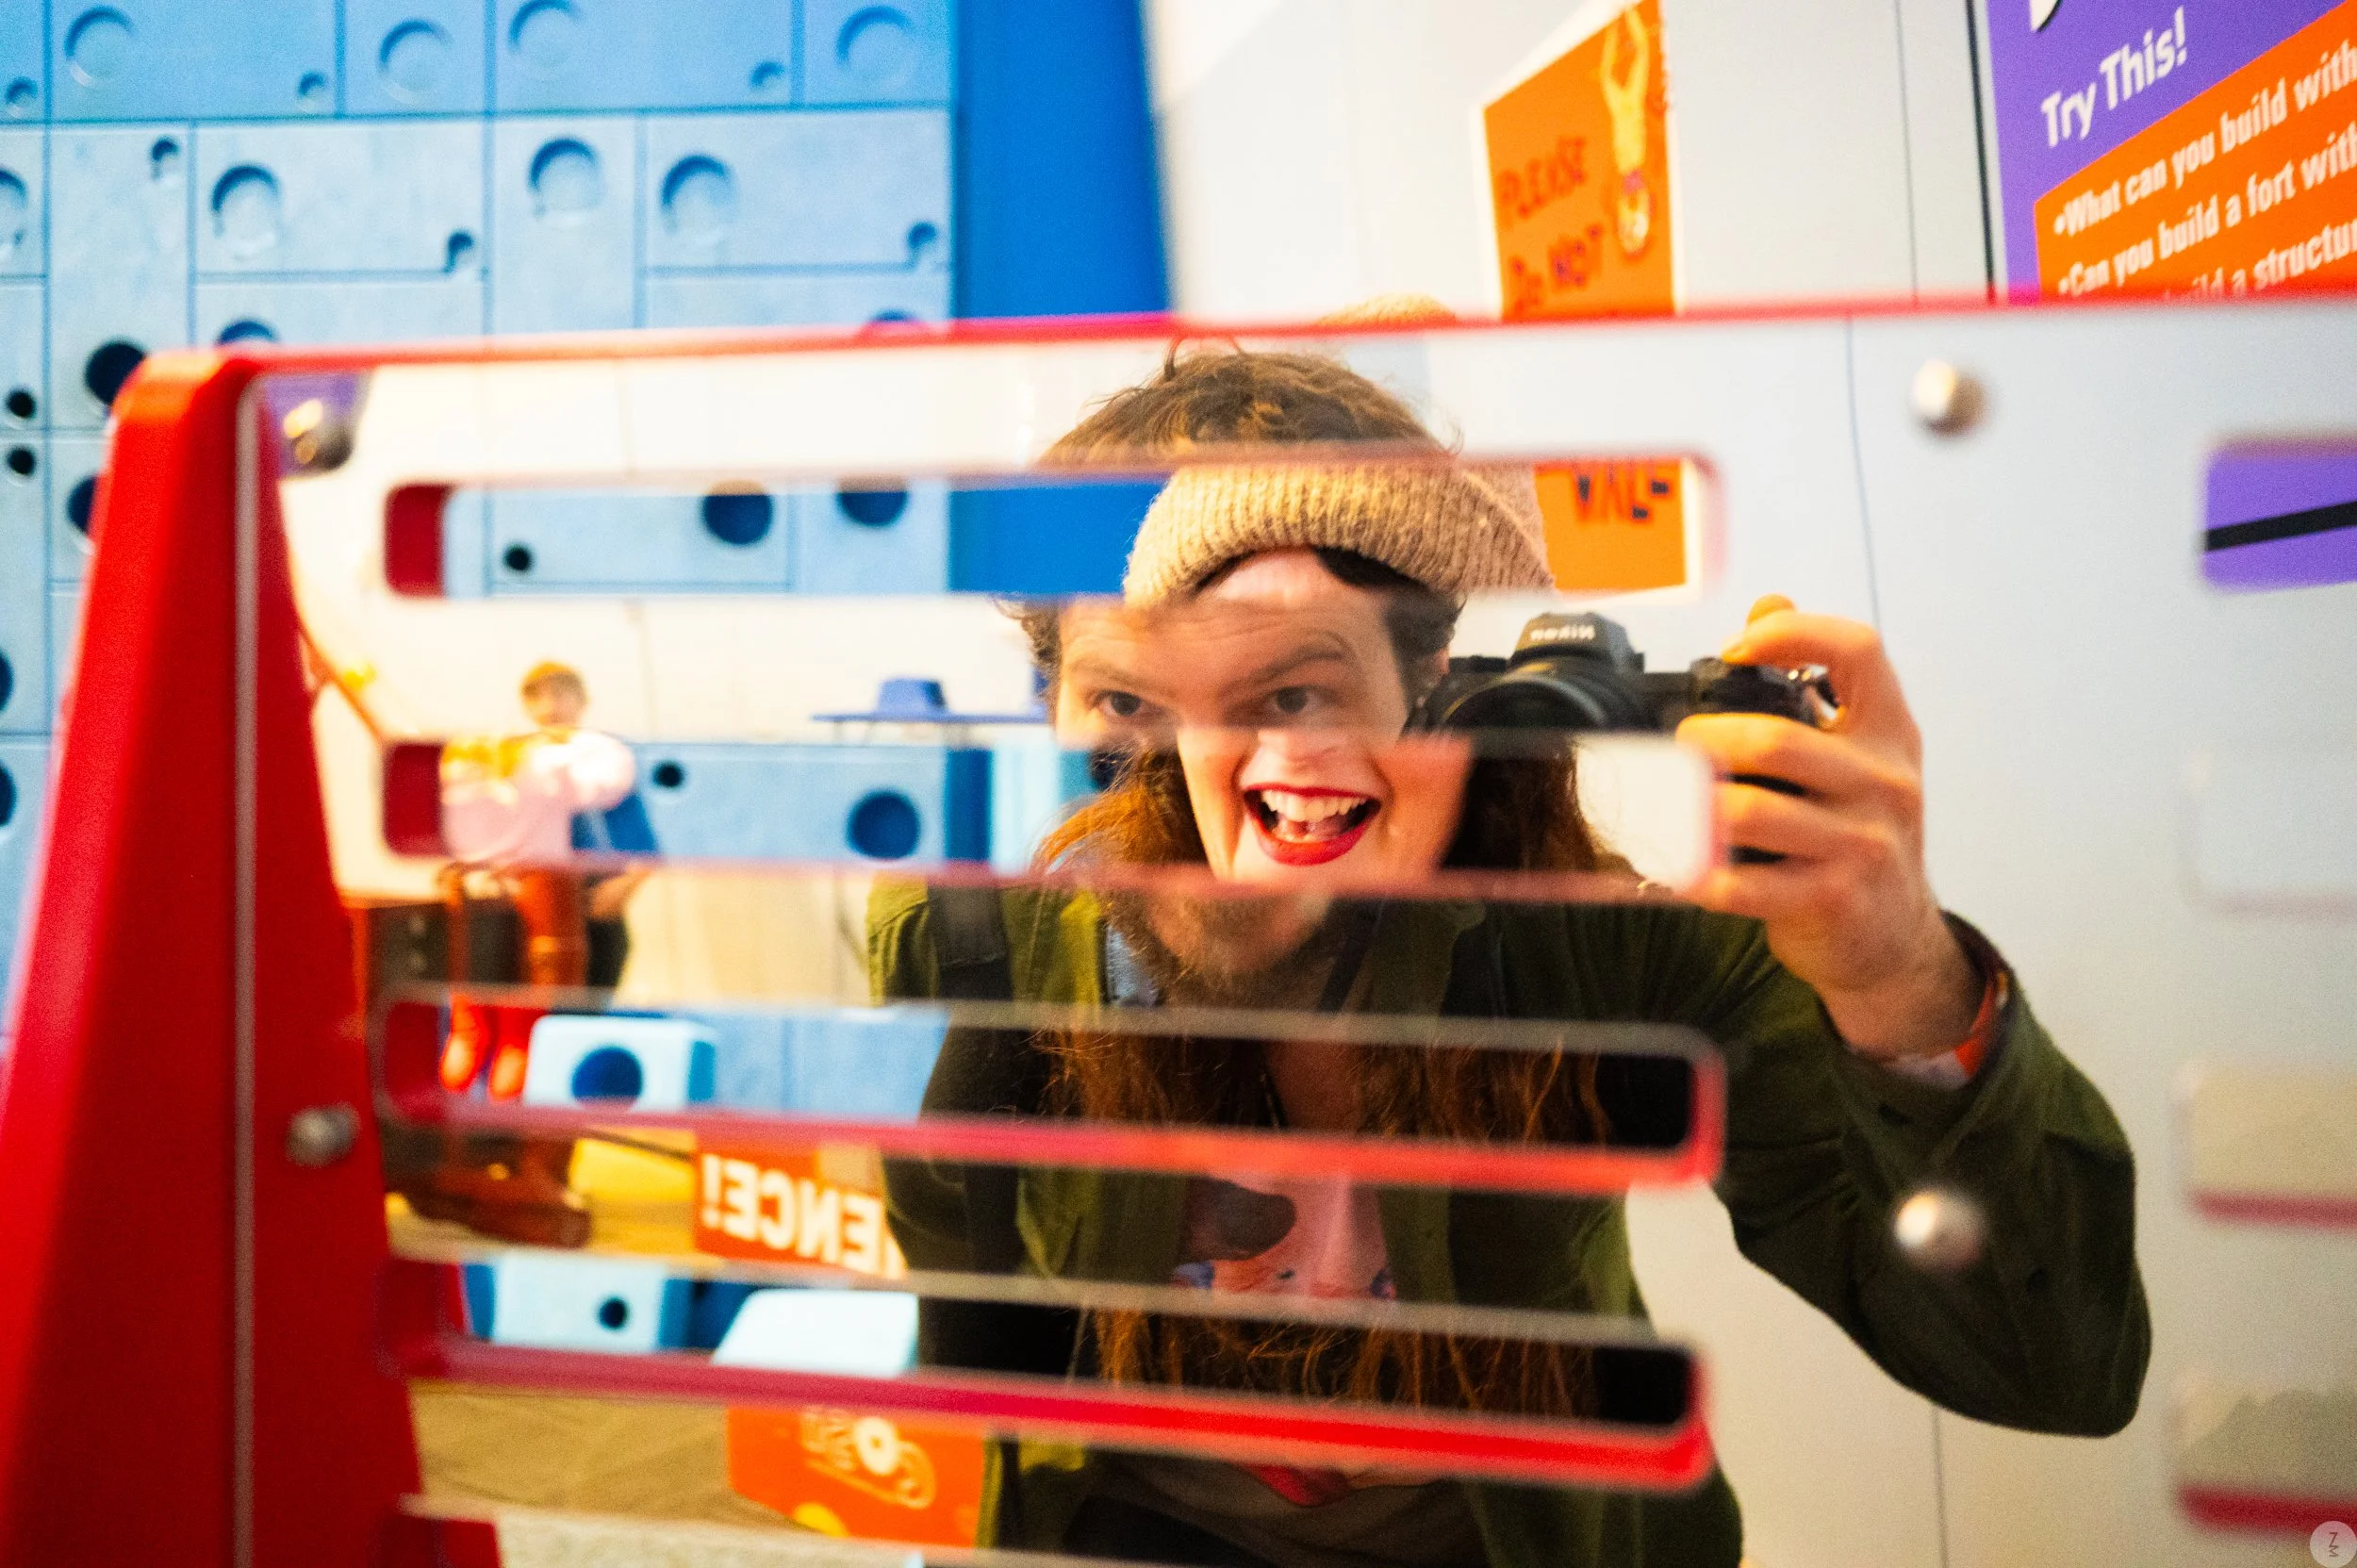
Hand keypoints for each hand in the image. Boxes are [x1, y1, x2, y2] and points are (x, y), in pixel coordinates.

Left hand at [1674, 596, 1979, 1061]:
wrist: (1894, 940)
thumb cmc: (1861, 836)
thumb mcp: (1861, 756)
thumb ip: (1818, 683)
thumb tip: (1770, 603)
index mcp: (1891, 734)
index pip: (1858, 653)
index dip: (1793, 634)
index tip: (1737, 649)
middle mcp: (1884, 784)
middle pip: (1773, 740)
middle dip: (1705, 740)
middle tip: (1679, 748)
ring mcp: (1861, 846)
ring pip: (1747, 812)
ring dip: (1686, 808)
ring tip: (1663, 805)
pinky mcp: (1829, 900)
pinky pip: (1738, 883)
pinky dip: (1693, 872)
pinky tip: (1678, 864)